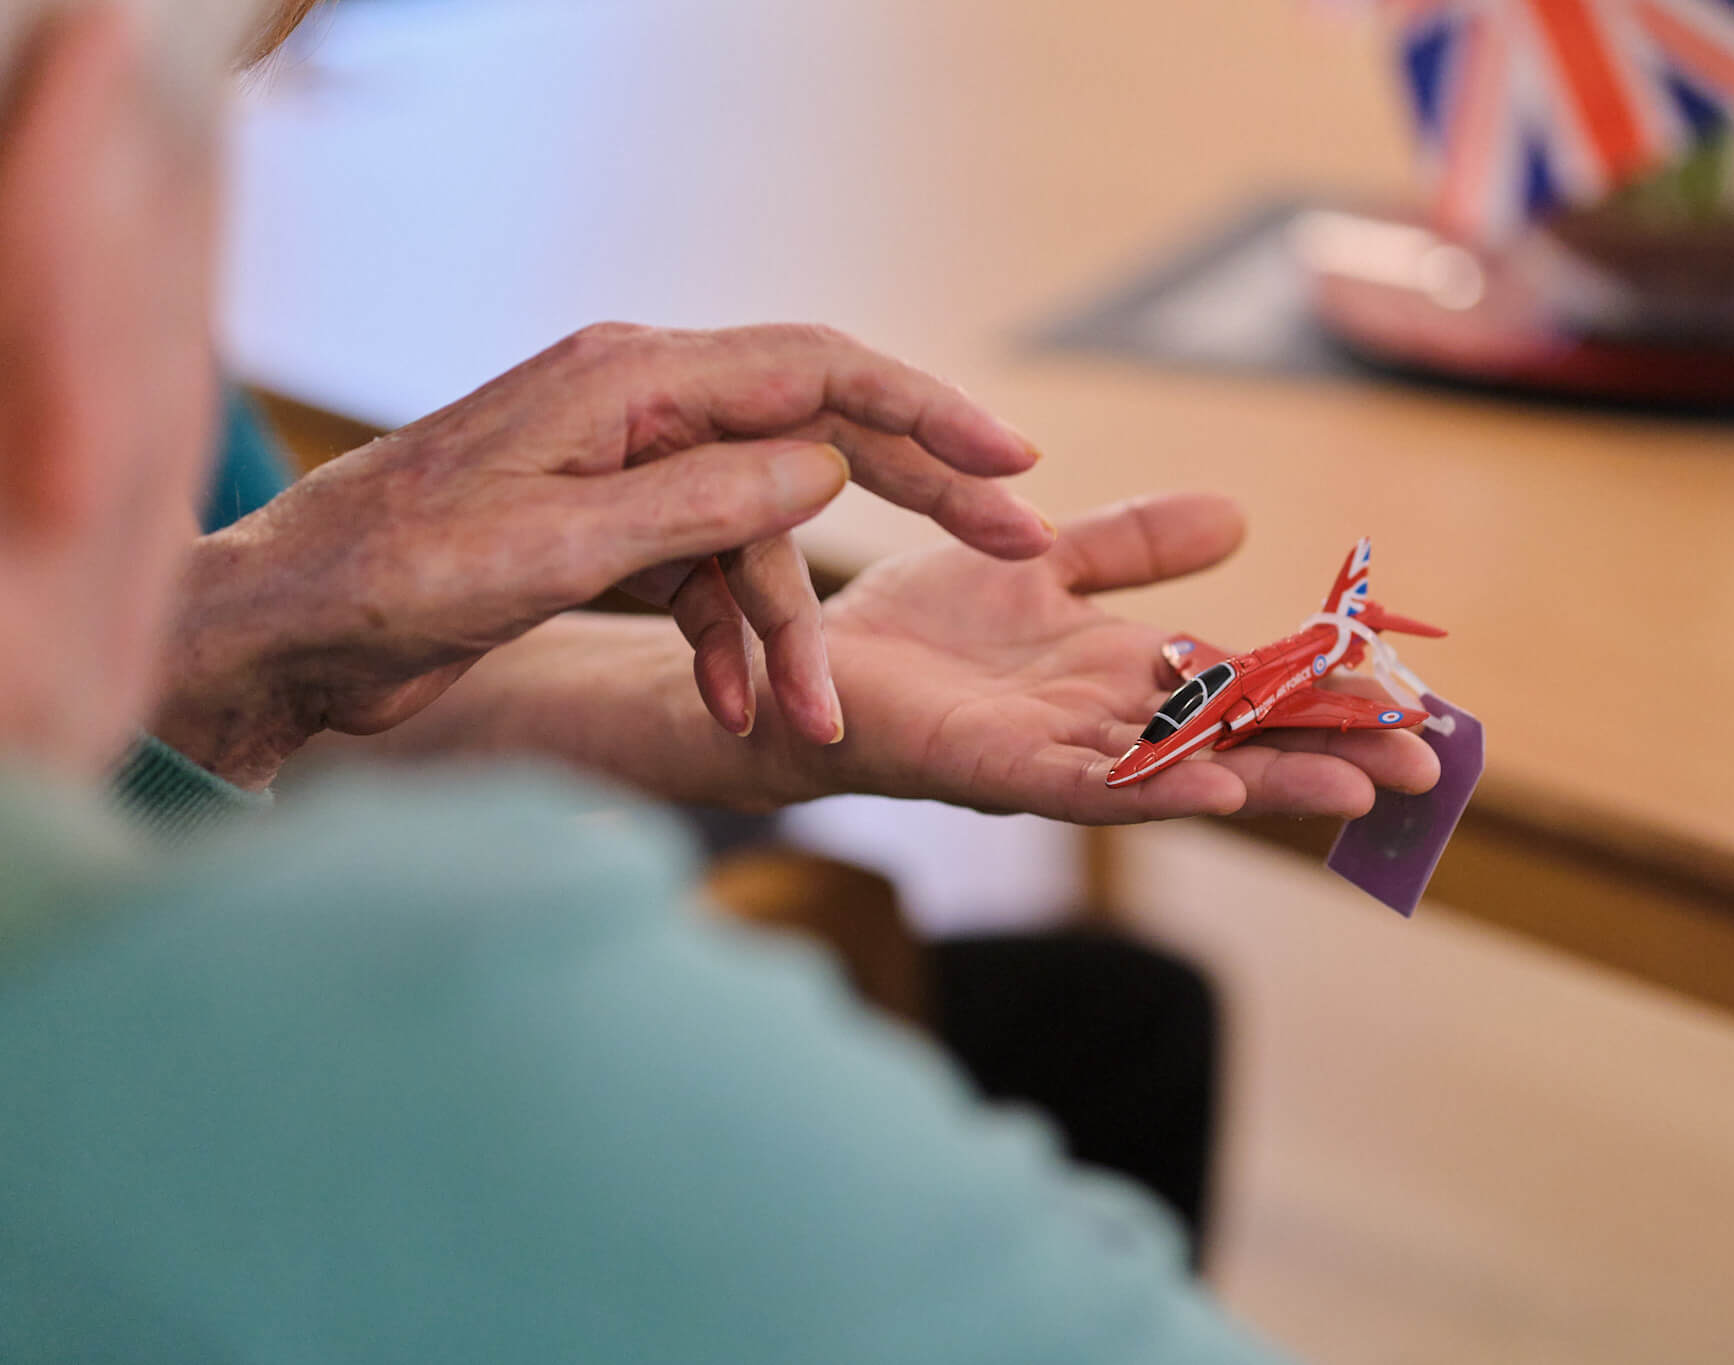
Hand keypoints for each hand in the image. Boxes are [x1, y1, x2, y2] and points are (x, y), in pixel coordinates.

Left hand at [155, 323, 1052, 786]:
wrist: (292, 630)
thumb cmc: (394, 577)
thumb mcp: (561, 545)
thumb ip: (701, 502)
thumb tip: (828, 468)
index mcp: (630, 377)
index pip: (814, 368)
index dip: (924, 407)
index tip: (1010, 460)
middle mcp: (639, 408)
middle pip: (814, 435)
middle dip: (913, 497)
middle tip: (1018, 540)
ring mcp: (625, 471)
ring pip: (760, 537)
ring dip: (787, 630)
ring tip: (805, 721)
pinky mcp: (608, 533)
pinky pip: (707, 579)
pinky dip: (727, 644)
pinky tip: (733, 709)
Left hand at [796, 492, 1441, 822]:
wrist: (808, 666)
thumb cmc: (920, 626)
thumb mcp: (1042, 561)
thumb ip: (1133, 544)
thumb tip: (1239, 513)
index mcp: (1125, 675)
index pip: (1247, 682)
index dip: (1323, 688)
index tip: (1410, 696)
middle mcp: (1106, 724)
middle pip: (1236, 739)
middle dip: (1324, 750)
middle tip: (1423, 765)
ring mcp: (1057, 753)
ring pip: (1181, 772)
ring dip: (1266, 782)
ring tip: (1352, 788)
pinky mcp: (994, 768)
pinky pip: (1088, 784)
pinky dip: (1155, 791)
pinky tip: (1218, 793)